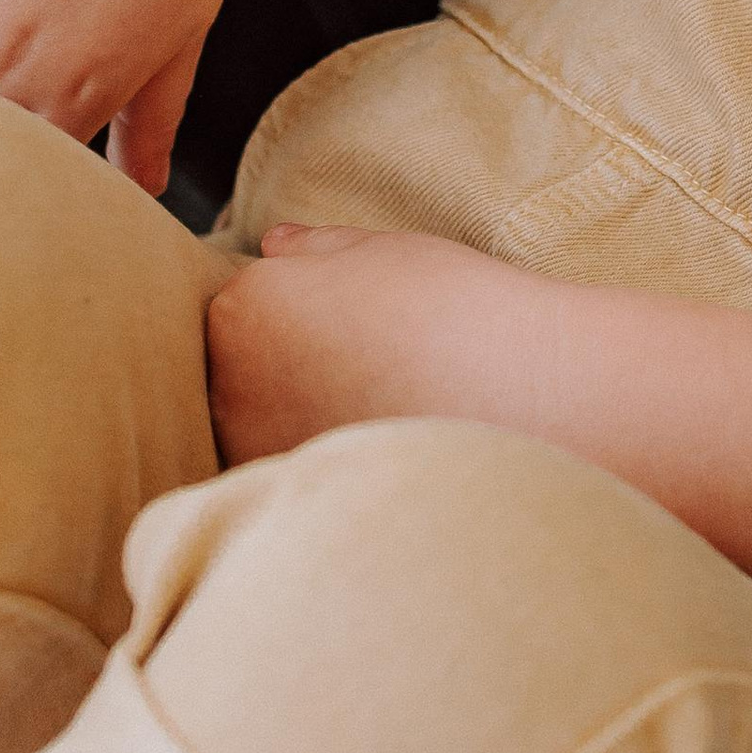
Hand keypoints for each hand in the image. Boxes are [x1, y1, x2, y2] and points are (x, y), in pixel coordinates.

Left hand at [208, 227, 751, 586]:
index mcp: (242, 309)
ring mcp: (255, 456)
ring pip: (253, 431)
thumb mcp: (382, 253)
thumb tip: (272, 248)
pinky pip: (286, 478)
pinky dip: (318, 468)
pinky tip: (378, 450)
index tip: (328, 323)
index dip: (278, 313)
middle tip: (354, 369)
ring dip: (289, 423)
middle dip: (273, 372)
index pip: (228, 309)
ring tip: (371, 410)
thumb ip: (311, 250)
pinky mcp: (295, 504)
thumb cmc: (457, 310)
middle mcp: (227, 387)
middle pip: (227, 375)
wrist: (525, 393)